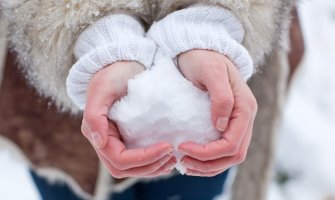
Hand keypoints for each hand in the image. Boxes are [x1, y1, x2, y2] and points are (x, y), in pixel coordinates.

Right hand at [81, 61, 175, 177]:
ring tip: (173, 158)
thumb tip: (100, 142)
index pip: (119, 159)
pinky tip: (167, 156)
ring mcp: (115, 141)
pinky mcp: (126, 137)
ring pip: (131, 168)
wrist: (123, 62)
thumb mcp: (103, 88)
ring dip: (153, 168)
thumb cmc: (114, 72)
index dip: (143, 159)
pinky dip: (152, 162)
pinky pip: (138, 159)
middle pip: (125, 169)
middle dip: (150, 166)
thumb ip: (94, 116)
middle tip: (172, 156)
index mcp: (97, 132)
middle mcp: (104, 141)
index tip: (167, 147)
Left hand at [177, 50, 256, 175]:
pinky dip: (208, 159)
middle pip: (234, 155)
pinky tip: (192, 158)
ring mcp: (237, 122)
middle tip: (182, 163)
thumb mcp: (211, 72)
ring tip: (185, 165)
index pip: (232, 144)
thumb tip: (221, 126)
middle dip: (208, 164)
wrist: (201, 50)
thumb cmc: (204, 58)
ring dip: (208, 166)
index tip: (182, 148)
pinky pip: (223, 148)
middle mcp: (245, 118)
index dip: (208, 153)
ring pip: (229, 156)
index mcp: (245, 107)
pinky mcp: (227, 123)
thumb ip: (221, 98)